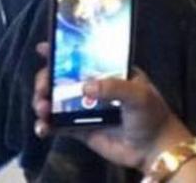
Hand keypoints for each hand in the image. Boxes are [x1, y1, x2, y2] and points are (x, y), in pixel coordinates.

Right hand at [31, 43, 187, 168]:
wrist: (153, 148)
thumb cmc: (150, 113)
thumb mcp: (138, 93)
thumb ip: (113, 87)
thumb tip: (84, 87)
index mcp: (109, 71)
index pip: (83, 56)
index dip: (62, 50)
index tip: (43, 47)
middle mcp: (94, 86)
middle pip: (62, 78)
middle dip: (46, 79)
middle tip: (42, 87)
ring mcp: (85, 108)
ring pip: (56, 100)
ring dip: (43, 102)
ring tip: (42, 108)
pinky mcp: (80, 130)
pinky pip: (58, 125)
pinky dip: (46, 125)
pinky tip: (42, 128)